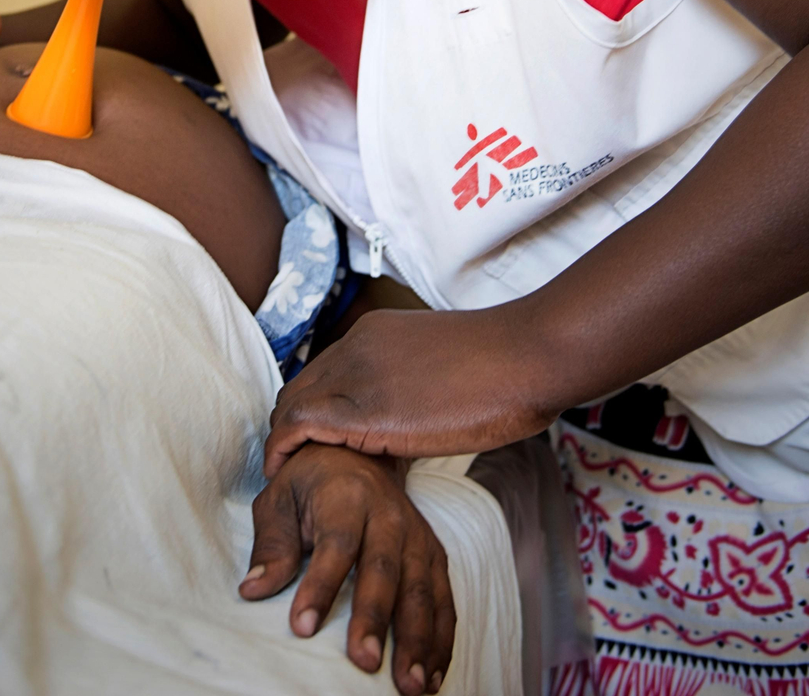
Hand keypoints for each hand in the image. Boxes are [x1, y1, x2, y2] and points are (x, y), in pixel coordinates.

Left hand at [240, 443, 453, 694]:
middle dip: (375, 619)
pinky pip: (443, 600)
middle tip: (365, 662)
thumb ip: (271, 545)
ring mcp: (416, 536)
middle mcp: (389, 515)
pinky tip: (434, 675)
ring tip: (411, 684)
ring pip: (421, 590)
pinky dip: (441, 638)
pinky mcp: (434, 555)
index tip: (301, 628)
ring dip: (418, 639)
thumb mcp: (279, 500)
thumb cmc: (309, 483)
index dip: (320, 586)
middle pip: (383, 570)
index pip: (334, 545)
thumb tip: (253, 589)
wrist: (357, 453)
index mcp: (346, 496)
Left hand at [264, 306, 558, 477]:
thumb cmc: (510, 367)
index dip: (316, 407)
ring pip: (290, 405)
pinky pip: (296, 426)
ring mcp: (354, 375)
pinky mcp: (359, 410)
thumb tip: (425, 411)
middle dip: (290, 425)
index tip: (320, 442)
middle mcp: (356, 346)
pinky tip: (284, 475)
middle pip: (300, 386)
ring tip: (288, 475)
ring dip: (283, 440)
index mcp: (377, 333)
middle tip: (295, 463)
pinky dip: (281, 450)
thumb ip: (421, 383)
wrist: (527, 357)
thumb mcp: (449, 367)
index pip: (326, 371)